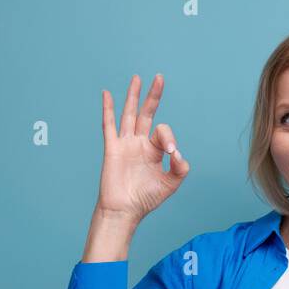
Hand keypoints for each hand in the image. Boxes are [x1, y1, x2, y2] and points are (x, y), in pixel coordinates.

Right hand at [95, 73, 190, 222]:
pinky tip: (107, 94)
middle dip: (153, 96)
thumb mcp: (170, 184)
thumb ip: (180, 168)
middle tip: (160, 78)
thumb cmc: (146, 199)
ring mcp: (125, 144)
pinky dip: (108, 109)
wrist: (125, 210)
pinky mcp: (112, 148)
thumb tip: (178, 153)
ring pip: (129, 114)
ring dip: (133, 96)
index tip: (171, 154)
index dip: (169, 138)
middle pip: (147, 113)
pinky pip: (109, 125)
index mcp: (154, 151)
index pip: (164, 132)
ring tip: (137, 78)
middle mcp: (140, 143)